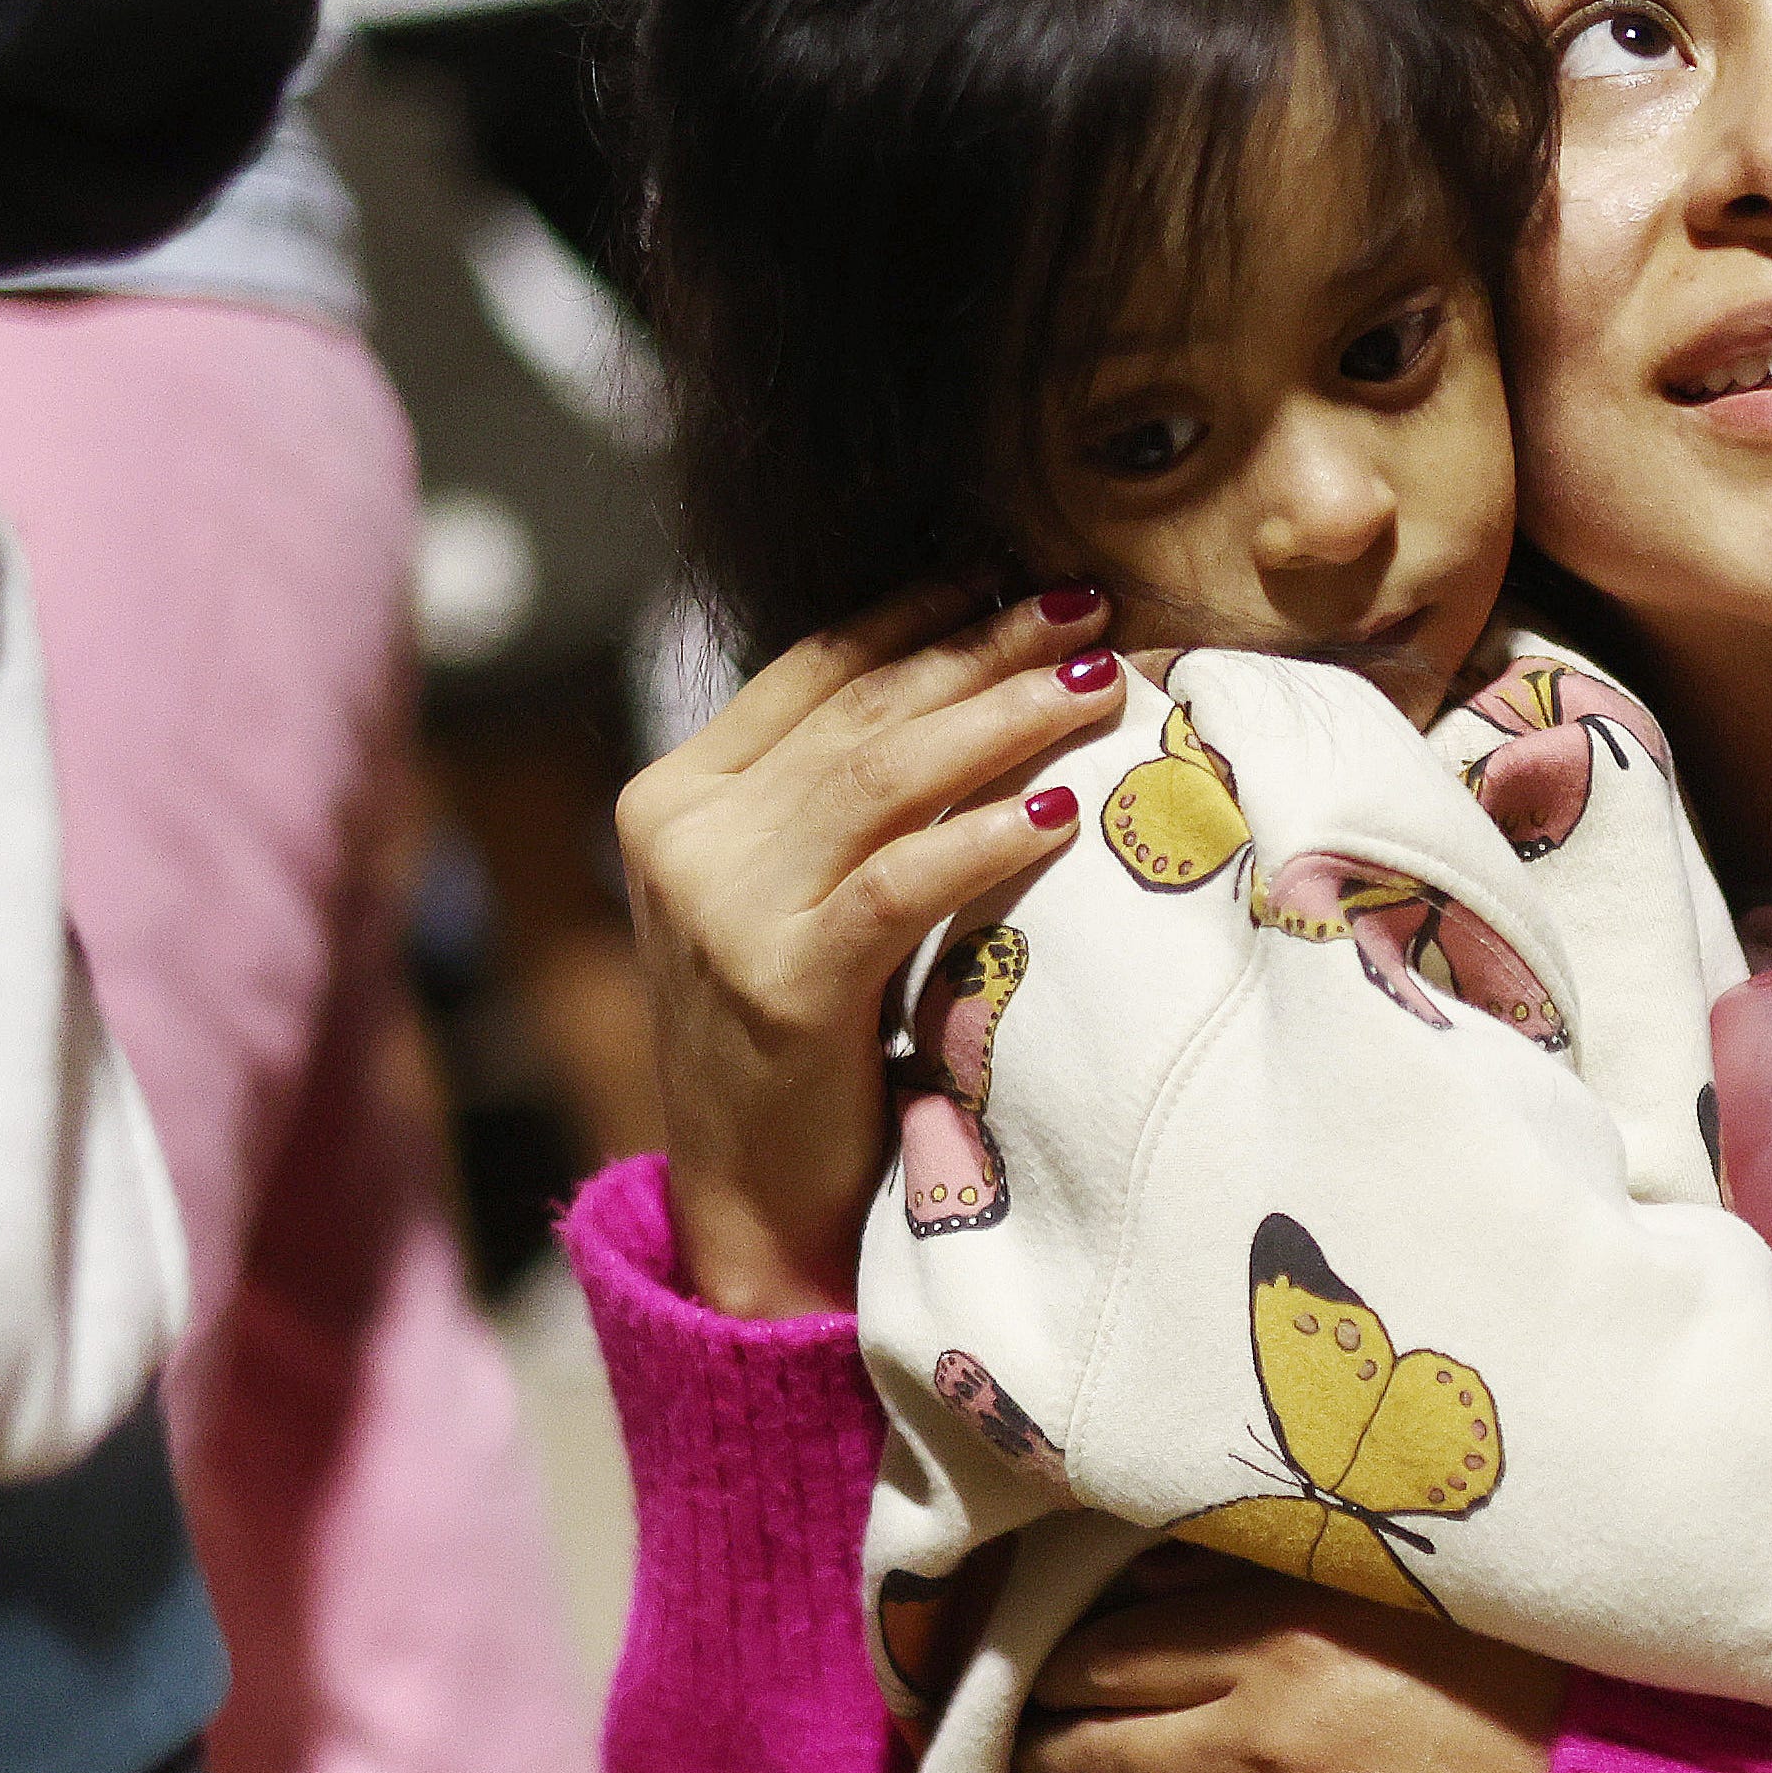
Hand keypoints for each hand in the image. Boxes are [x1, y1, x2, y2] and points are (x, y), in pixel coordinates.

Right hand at [615, 584, 1121, 1318]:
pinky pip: (901, 884)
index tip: (1013, 575)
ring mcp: (721, 910)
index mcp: (672, 796)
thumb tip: (962, 676)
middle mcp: (683, 838)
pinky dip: (985, 838)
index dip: (920, 614)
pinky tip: (1057, 812)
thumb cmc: (792, 1036)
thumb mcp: (780, 890)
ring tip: (1099, 684)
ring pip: (884, 776)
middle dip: (984, 649)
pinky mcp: (779, 984)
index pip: (810, 668)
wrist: (750, 1198)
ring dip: (1006, 719)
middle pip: (861, 709)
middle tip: (1088, 608)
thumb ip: (826, 794)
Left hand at [1014, 1554, 1564, 1772]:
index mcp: (1285, 1640)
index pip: (1109, 1657)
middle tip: (1042, 1750)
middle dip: (1050, 1750)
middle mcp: (1264, 1743)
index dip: (1060, 1672)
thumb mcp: (1402, 1597)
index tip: (1055, 1678)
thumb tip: (1146, 1582)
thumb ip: (1270, 1579)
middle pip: (1095, 1751)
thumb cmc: (1525, 1684)